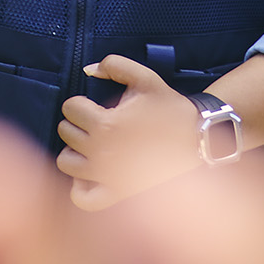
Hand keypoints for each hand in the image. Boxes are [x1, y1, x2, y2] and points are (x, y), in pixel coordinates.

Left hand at [57, 55, 203, 209]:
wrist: (197, 141)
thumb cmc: (171, 110)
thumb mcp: (146, 79)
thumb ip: (115, 65)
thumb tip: (89, 69)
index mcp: (107, 124)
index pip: (71, 108)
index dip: (80, 102)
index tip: (93, 105)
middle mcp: (101, 153)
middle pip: (66, 133)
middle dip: (77, 123)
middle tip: (95, 121)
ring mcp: (106, 177)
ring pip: (66, 163)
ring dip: (74, 150)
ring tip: (91, 144)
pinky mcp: (115, 194)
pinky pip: (82, 198)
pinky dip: (79, 186)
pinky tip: (89, 173)